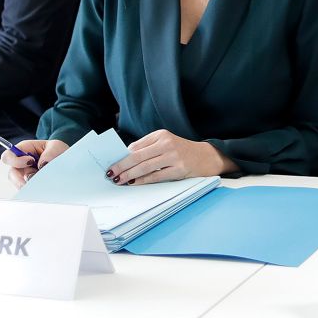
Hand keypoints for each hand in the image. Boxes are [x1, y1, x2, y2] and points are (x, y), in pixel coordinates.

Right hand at [2, 137, 66, 186]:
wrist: (66, 162)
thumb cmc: (58, 151)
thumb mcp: (57, 146)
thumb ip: (50, 153)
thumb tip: (42, 165)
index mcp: (24, 150)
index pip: (8, 156)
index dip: (16, 160)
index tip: (31, 161)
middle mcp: (21, 164)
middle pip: (11, 174)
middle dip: (21, 179)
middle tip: (33, 180)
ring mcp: (25, 175)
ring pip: (19, 184)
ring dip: (30, 185)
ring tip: (42, 184)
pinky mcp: (30, 185)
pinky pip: (27, 191)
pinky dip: (34, 191)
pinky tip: (43, 188)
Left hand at [109, 130, 226, 184]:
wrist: (206, 157)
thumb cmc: (182, 151)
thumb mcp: (166, 143)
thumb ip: (148, 149)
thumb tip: (125, 159)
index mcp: (161, 135)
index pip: (136, 146)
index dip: (122, 156)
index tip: (111, 164)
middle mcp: (167, 143)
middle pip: (137, 156)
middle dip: (121, 166)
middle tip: (111, 173)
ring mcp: (174, 156)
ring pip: (145, 166)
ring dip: (129, 175)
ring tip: (119, 180)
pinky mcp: (179, 169)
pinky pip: (156, 176)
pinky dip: (143, 180)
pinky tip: (134, 183)